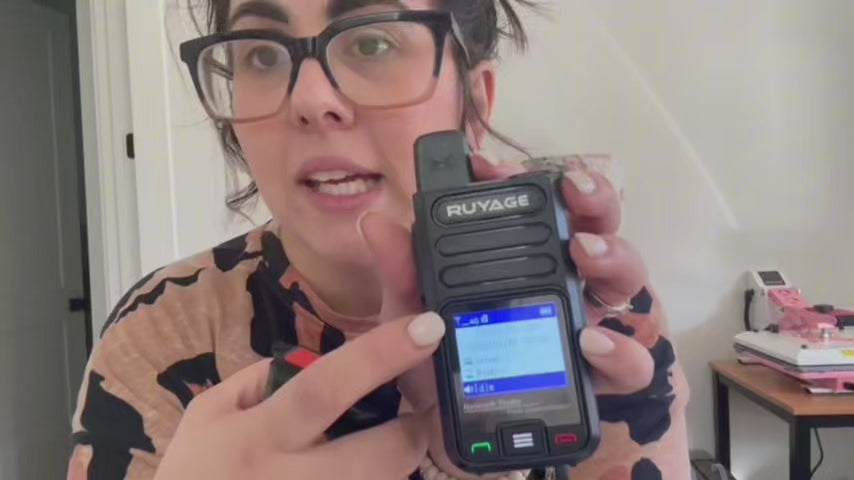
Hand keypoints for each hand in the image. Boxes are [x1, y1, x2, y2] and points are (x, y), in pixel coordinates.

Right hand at [153, 311, 445, 479]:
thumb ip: (263, 378)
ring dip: (394, 465)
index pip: (328, 387)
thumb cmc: (192, 475)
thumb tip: (323, 359)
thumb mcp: (208, 415)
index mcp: (258, 437)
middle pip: (384, 453)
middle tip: (411, 418)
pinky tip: (353, 470)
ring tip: (370, 452)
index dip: (382, 355)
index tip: (427, 328)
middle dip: (414, 430)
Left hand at [357, 151, 654, 478]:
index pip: (534, 204)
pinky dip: (620, 348)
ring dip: (614, 254)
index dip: (523, 179)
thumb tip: (376, 222)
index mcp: (516, 257)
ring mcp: (585, 321)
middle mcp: (559, 280)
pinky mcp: (598, 374)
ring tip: (585, 251)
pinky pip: (631, 360)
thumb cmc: (428, 360)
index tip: (494, 167)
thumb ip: (401, 273)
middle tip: (573, 188)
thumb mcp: (409, 313)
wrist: (440, 428)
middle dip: (593, 197)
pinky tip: (591, 340)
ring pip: (625, 276)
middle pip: (597, 225)